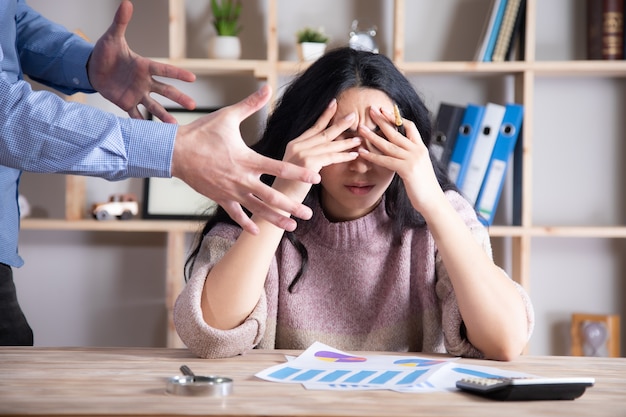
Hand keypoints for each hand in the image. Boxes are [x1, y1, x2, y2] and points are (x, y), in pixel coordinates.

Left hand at [88, 0, 195, 122]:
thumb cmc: (105, 52)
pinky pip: (136, 114)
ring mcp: (137, 94)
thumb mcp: (112, 37)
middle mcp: (144, 82)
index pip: (164, 69)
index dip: (177, 74)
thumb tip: (127, 2)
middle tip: (192, 105)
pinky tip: (152, 134)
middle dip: (178, 98)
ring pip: (154, 106)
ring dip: (164, 115)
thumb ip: (121, 22)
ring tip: (175, 126)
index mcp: (144, 66)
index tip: (192, 78)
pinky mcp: (126, 103)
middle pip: (165, 90)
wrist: (93, 68)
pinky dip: (143, 123)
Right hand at [172, 85, 324, 233]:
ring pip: (257, 209)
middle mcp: (241, 179)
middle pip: (272, 196)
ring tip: (292, 226)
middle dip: (291, 205)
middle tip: (308, 213)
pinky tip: (256, 232)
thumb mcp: (228, 116)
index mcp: (247, 159)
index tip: (315, 178)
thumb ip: (250, 104)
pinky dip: (246, 224)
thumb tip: (266, 87)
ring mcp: (230, 191)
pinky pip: (235, 214)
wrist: (175, 152)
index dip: (298, 172)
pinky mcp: (219, 198)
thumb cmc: (201, 133)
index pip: (279, 167)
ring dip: (275, 218)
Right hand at [273, 99, 360, 203]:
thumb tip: (325, 152)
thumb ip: (309, 157)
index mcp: (294, 144)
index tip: (335, 104)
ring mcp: (301, 153)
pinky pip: (331, 157)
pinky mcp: (308, 162)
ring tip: (359, 137)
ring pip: (329, 144)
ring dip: (346, 141)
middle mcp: (297, 146)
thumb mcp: (297, 168)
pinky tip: (354, 154)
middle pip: (323, 132)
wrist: (279, 201)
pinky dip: (344, 155)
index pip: (313, 127)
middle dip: (340, 123)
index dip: (325, 115)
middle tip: (354, 115)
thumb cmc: (290, 188)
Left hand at [357, 106, 445, 215]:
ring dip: (372, 136)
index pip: (410, 126)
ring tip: (360, 128)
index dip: (397, 117)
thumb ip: (410, 157)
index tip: (385, 110)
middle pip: (397, 131)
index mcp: (421, 148)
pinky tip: (362, 152)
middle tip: (371, 109)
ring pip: (389, 144)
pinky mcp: (407, 170)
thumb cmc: (424, 187)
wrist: (433, 201)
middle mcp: (417, 151)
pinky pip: (386, 160)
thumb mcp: (419, 167)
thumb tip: (399, 153)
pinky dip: (372, 156)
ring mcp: (413, 159)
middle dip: (382, 120)